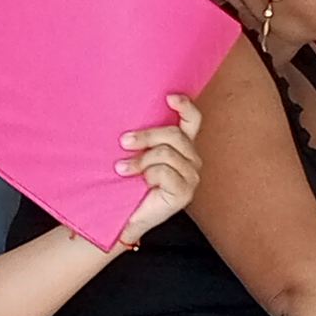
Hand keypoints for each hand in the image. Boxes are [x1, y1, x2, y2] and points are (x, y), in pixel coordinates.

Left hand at [111, 94, 204, 249]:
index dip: (185, 106)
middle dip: (146, 135)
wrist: (122, 219)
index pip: (193, 121)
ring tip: (122, 169)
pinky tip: (140, 183)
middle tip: (123, 142)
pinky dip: (148, 174)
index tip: (169, 97)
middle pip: (174, 134)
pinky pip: (165, 171)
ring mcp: (191, 177)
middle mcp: (191, 160)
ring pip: (166, 152)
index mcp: (182, 147)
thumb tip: (126, 109)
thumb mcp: (133, 154)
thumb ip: (140, 137)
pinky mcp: (185, 193)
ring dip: (140, 160)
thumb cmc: (127, 184)